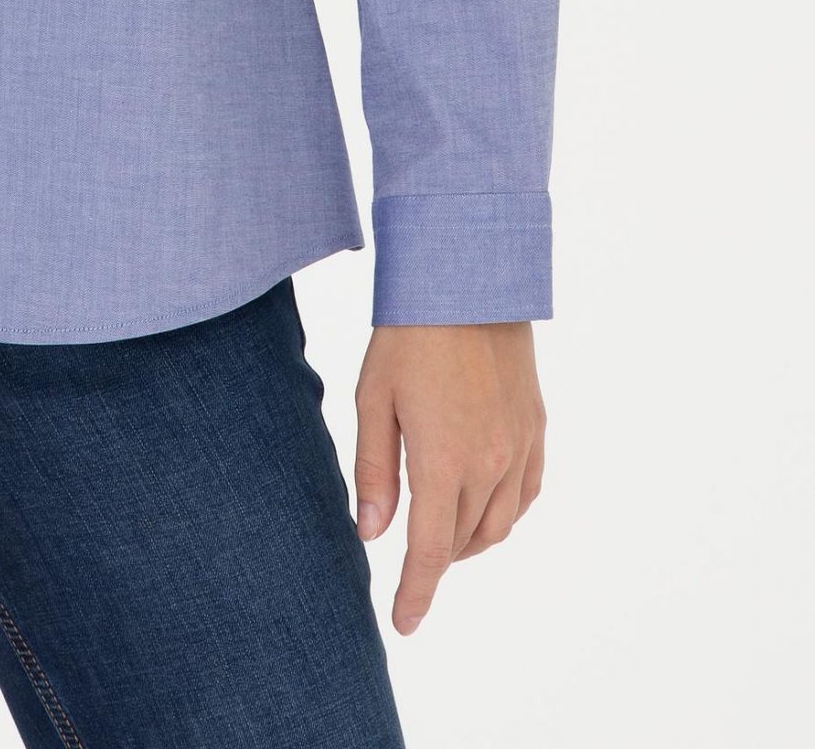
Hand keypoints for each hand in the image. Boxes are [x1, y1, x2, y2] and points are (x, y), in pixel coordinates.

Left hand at [353, 322, 545, 635]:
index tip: (403, 623)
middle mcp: (489, 464)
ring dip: (468, 544)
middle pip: (463, 543)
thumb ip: (373, 471)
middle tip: (409, 565)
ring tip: (441, 538)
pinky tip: (482, 507)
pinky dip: (503, 516)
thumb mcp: (374, 399)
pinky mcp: (536, 429)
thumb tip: (370, 533)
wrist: (469, 281)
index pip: (430, 552)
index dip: (416, 594)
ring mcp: (519, 448)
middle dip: (436, 563)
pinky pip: (526, 495)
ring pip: (498, 526)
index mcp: (443, 462)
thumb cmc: (409, 336)